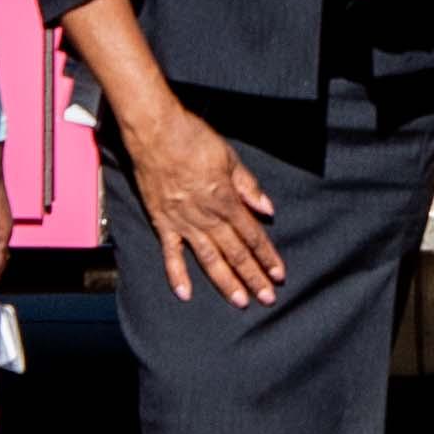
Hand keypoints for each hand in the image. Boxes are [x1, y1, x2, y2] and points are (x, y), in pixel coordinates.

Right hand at [126, 114, 290, 305]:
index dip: (267, 256)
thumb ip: (248, 186)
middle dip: (253, 277)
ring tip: (240, 302)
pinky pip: (171, 253)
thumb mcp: (229, 157)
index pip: (253, 235)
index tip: (278, 275)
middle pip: (236, 253)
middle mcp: (207, 216)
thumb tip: (268, 209)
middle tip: (267, 298)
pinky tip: (185, 294)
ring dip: (226, 282)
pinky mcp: (162, 222)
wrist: (155, 132)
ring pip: (209, 259)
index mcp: (226, 200)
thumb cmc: (192, 138)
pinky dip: (177, 274)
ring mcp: (184, 222)